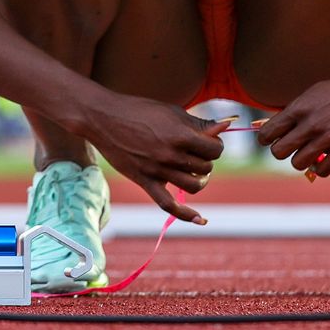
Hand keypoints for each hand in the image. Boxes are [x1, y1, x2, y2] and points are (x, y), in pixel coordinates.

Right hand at [81, 92, 228, 223]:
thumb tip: (225, 126)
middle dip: (205, 159)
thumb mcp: (172, 111)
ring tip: (193, 170)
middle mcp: (171, 155)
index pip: (215, 149)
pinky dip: (186, 215)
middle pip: (205, 167)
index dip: (215, 145)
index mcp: (180, 135)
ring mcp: (158, 170)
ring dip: (199, 179)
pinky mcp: (146, 181)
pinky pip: (168, 204)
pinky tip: (201, 219)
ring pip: (194, 185)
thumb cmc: (139, 110)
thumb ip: (199, 123)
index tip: (207, 140)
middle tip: (194, 151)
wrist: (104, 118)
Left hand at [257, 68, 329, 177]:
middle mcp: (311, 124)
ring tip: (311, 152)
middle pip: (278, 152)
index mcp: (299, 108)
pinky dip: (321, 168)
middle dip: (283, 151)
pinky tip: (326, 158)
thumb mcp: (312, 94)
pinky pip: (321, 171)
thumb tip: (271, 128)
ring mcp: (329, 138)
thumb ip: (293, 112)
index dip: (268, 139)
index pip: (267, 133)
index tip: (275, 138)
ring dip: (302, 160)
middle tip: (293, 147)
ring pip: (298, 164)